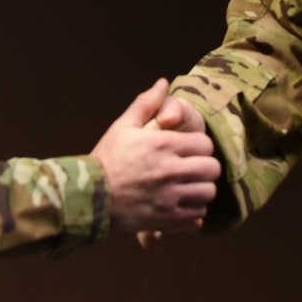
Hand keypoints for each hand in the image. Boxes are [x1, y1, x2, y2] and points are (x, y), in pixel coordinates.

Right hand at [92, 80, 219, 233]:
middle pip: (212, 169)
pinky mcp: (167, 218)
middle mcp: (170, 170)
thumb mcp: (123, 126)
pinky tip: (180, 203)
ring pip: (208, 193)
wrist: (89, 197)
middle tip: (193, 168)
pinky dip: (194, 209)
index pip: (205, 144)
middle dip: (205, 167)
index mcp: (163, 144)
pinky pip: (198, 214)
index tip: (189, 150)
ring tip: (188, 186)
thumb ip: (146, 104)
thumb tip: (163, 83)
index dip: (200, 146)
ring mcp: (170, 196)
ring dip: (201, 189)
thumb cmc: (106, 159)